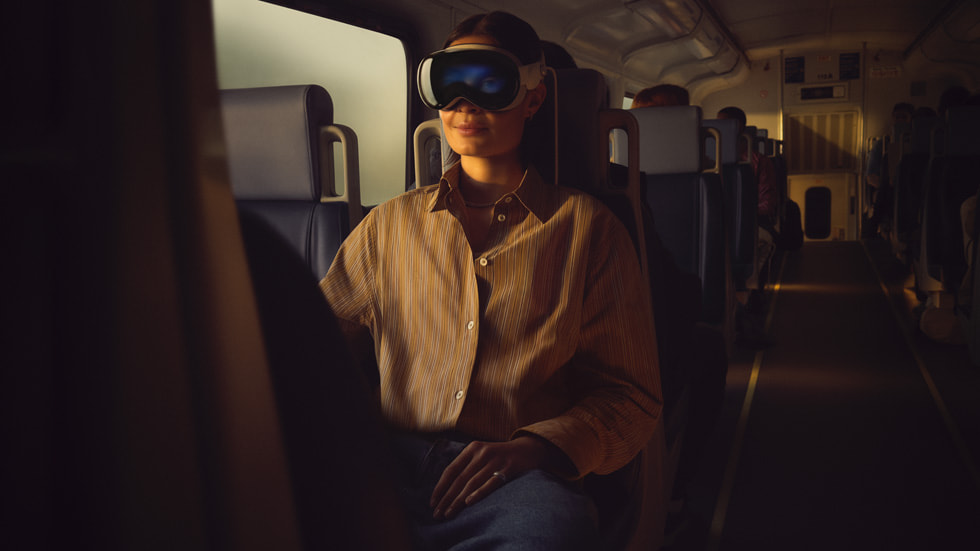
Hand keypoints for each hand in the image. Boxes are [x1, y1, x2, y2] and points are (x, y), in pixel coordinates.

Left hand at [429, 435, 558, 519]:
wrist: (528, 449)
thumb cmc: (500, 456)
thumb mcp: (482, 454)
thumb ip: (467, 466)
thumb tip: (446, 489)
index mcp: (472, 448)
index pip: (451, 470)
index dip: (440, 487)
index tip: (432, 502)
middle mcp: (482, 452)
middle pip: (459, 479)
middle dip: (446, 498)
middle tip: (438, 514)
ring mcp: (496, 460)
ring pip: (472, 482)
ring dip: (458, 500)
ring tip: (449, 513)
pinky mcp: (509, 468)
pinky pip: (491, 483)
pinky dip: (479, 493)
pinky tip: (469, 502)